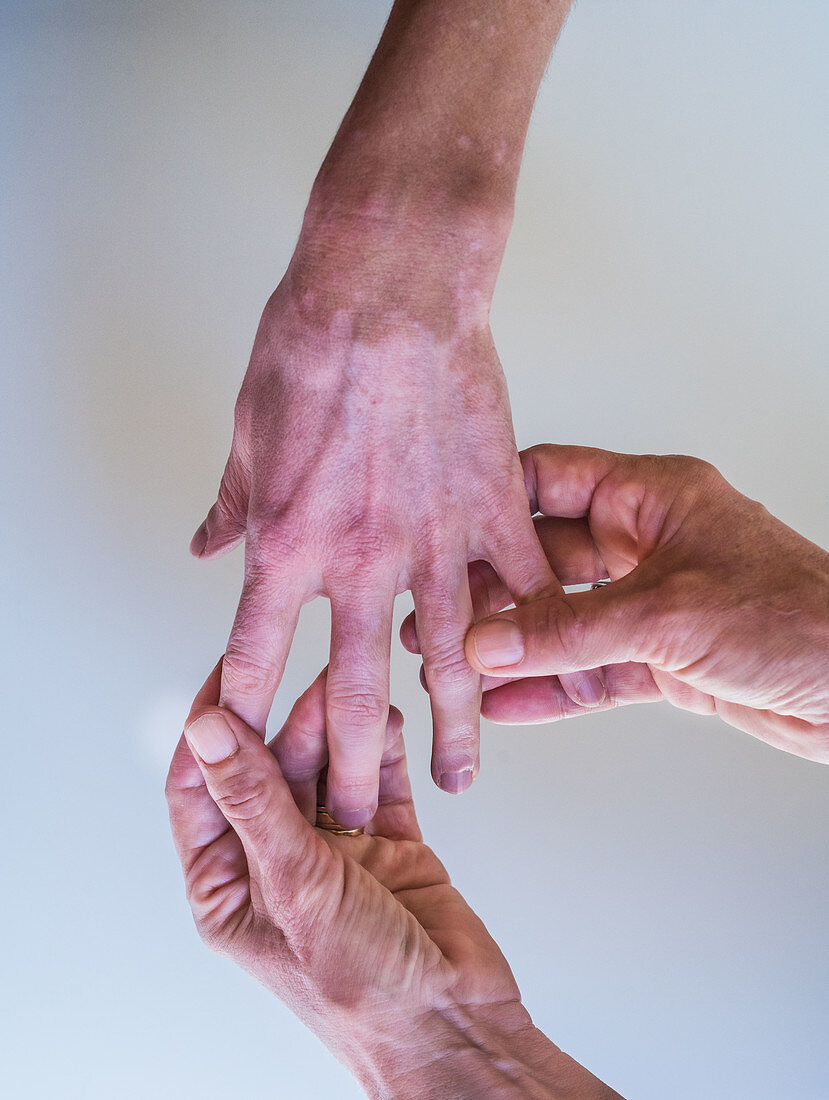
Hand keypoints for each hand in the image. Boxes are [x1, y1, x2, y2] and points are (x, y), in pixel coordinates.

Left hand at [166, 660, 618, 1098]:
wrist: (456, 1025)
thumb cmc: (361, 990)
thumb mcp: (297, 887)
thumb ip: (256, 803)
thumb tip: (206, 732)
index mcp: (231, 887)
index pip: (202, 790)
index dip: (211, 730)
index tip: (231, 672)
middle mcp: (279, 865)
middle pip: (273, 772)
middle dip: (293, 724)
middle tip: (318, 681)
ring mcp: (336, 855)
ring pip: (327, 772)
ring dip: (339, 732)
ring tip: (354, 691)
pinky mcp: (390, 846)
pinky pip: (382, 783)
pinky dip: (385, 752)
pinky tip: (389, 722)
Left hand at [190, 217, 592, 825]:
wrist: (387, 289)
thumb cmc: (311, 347)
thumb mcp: (247, 431)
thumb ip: (232, 505)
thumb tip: (209, 547)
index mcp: (289, 543)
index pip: (256, 654)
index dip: (246, 713)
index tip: (244, 759)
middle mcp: (361, 560)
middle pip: (350, 690)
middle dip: (347, 765)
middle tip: (350, 818)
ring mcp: (435, 540)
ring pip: (448, 661)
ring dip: (452, 729)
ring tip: (458, 780)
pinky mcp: (493, 508)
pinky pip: (521, 585)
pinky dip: (534, 631)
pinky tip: (545, 670)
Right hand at [404, 445, 828, 762]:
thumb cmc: (800, 618)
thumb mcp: (668, 613)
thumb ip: (572, 629)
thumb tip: (492, 639)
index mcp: (652, 499)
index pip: (552, 481)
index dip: (494, 500)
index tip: (444, 524)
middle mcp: (647, 545)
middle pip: (545, 558)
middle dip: (490, 590)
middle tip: (436, 616)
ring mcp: (652, 605)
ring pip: (562, 621)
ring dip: (512, 645)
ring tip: (456, 665)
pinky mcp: (662, 659)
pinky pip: (590, 670)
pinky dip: (551, 688)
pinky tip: (508, 703)